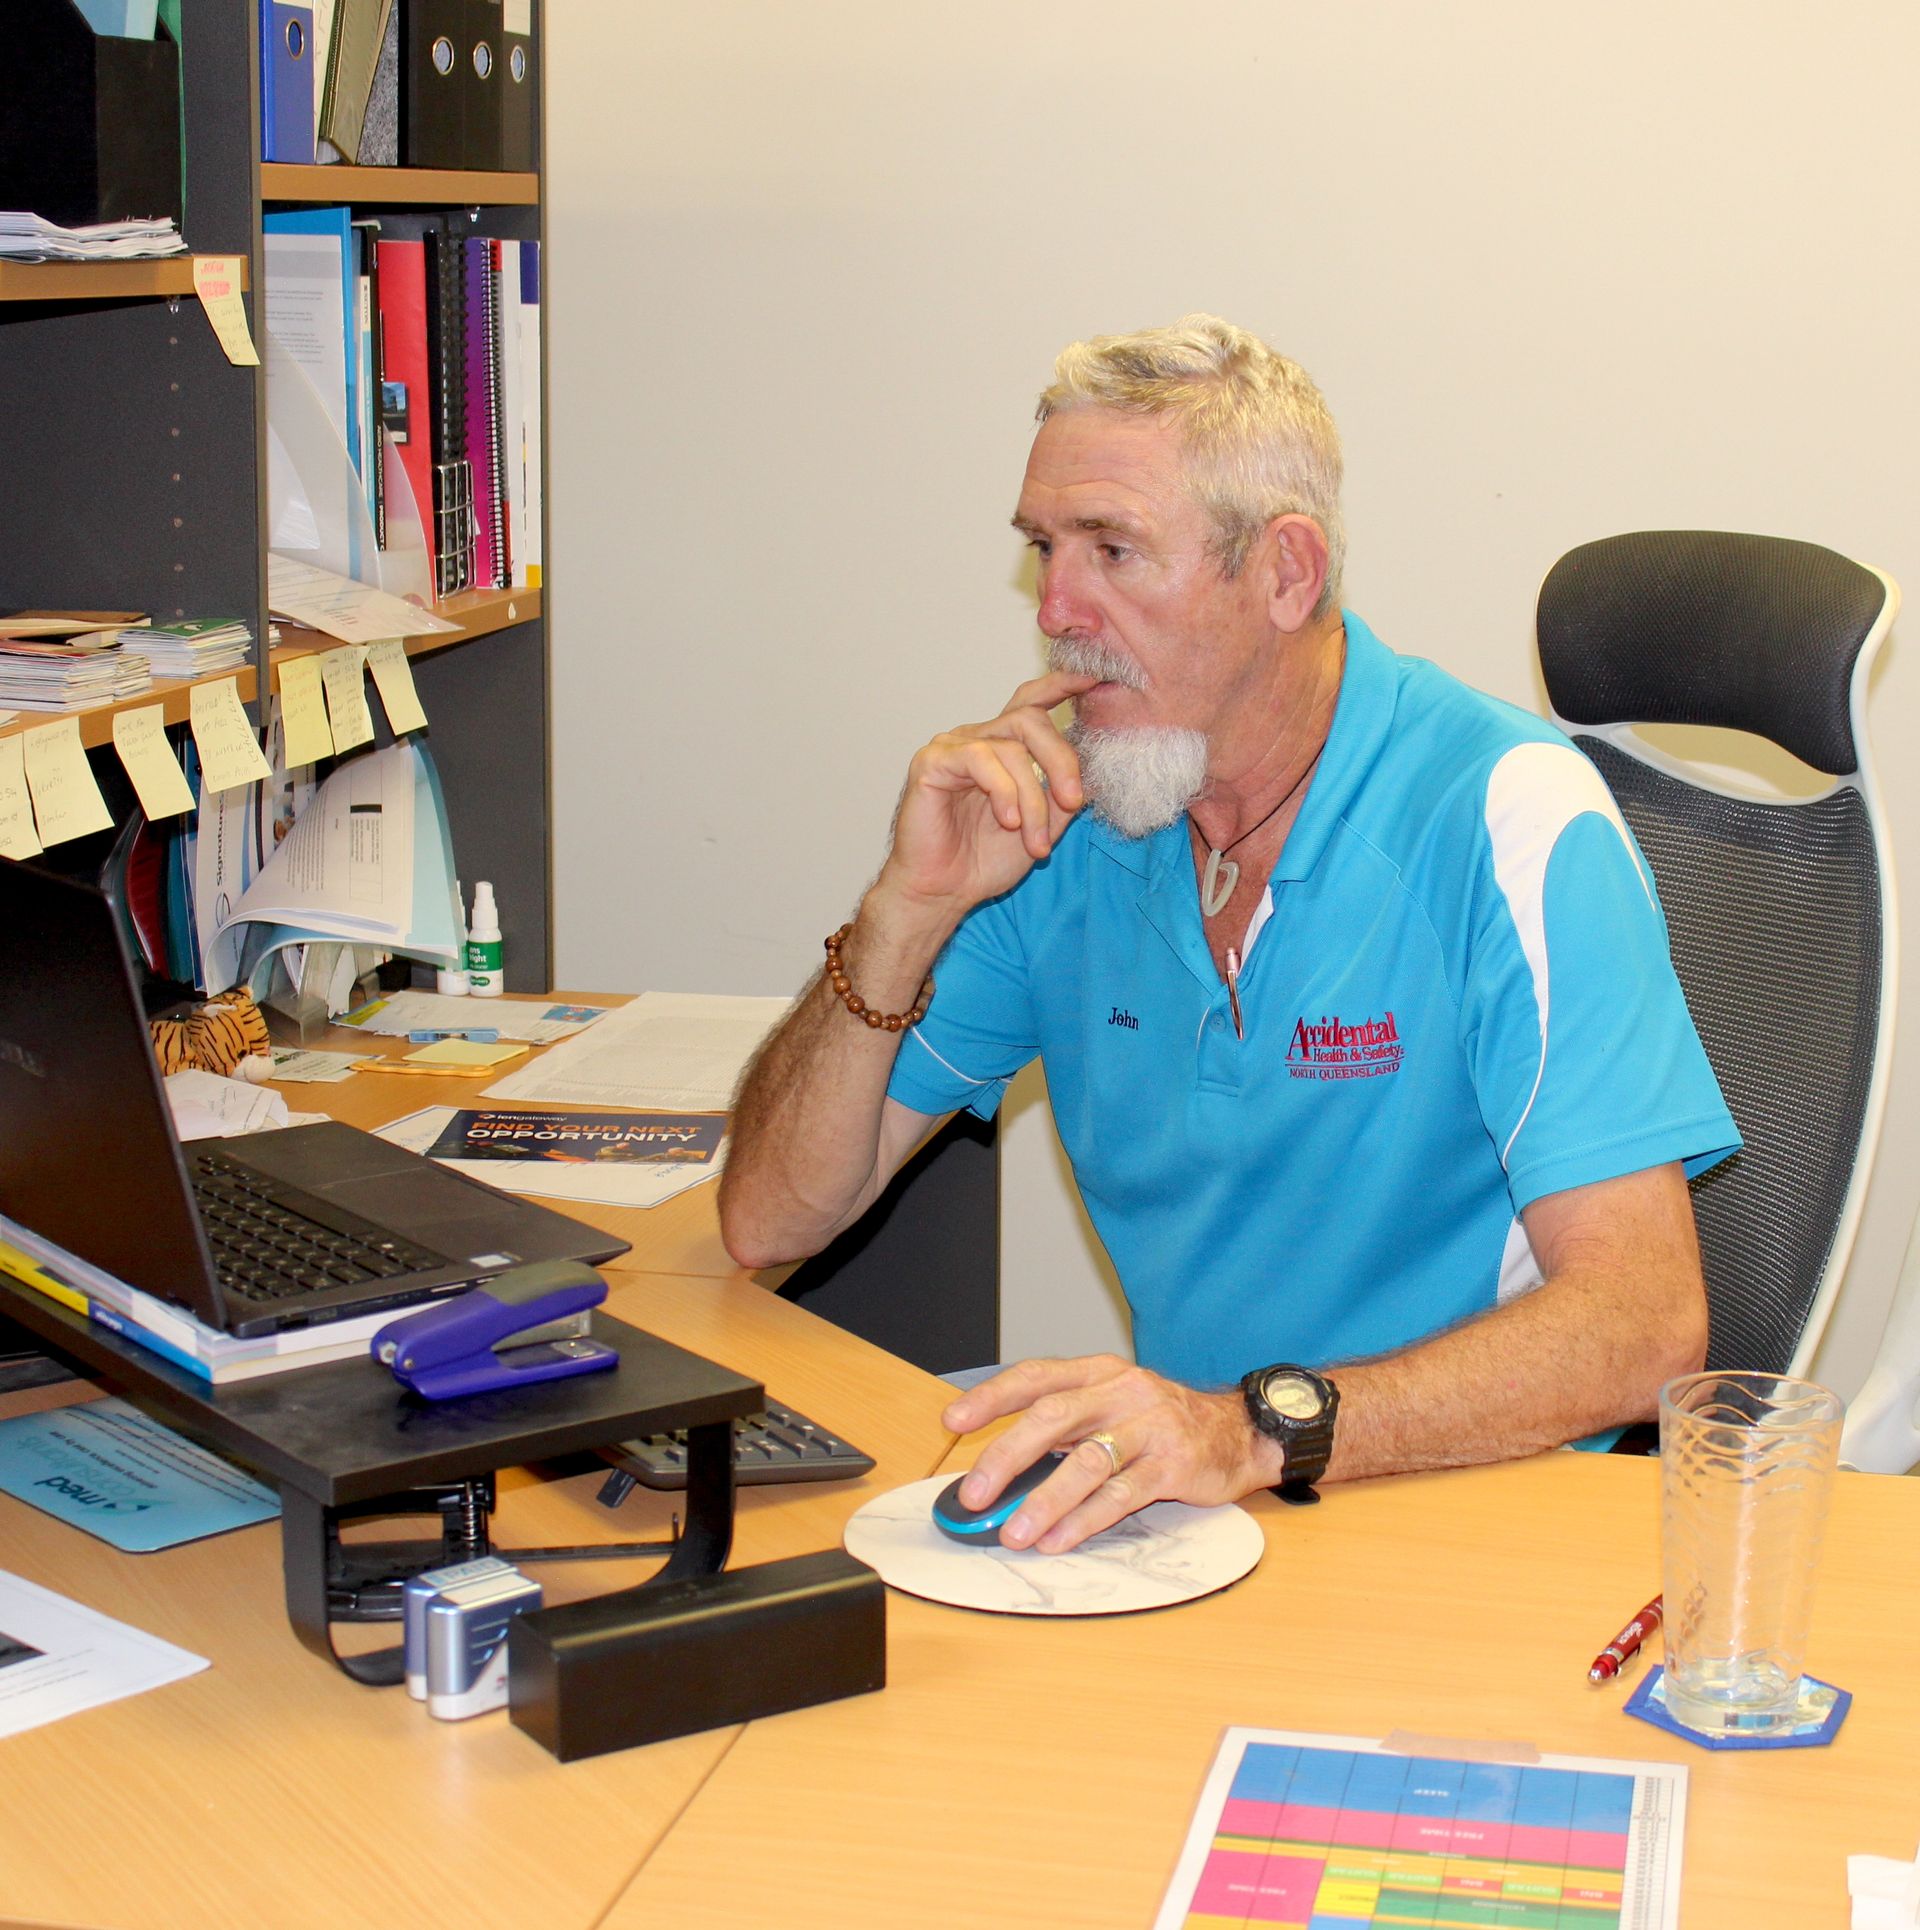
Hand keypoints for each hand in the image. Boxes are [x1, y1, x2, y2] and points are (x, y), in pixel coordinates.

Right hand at [878, 671, 1095, 920]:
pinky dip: (1003, 790)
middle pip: (1030, 719)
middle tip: (1074, 800)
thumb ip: (1062, 796)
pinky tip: (1008, 820)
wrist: (942, 892)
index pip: (1032, 704)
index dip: (1061, 686)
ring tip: (1035, 841)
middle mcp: (978, 740)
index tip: (1094, 679)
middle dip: (1061, 759)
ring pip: (1011, 748)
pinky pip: (979, 759)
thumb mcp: (1042, 827)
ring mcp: (952, 748)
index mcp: (1002, 749)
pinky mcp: (931, 762)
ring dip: (1033, 798)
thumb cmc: (984, 861)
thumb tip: (1092, 774)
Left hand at [939, 1355, 1281, 1554]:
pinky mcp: (1173, 1464)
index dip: (991, 1397)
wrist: (1237, 1433)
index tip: (954, 1421)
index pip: (1035, 1378)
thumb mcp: (1112, 1406)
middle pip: (1052, 1418)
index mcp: (1098, 1372)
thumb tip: (1001, 1469)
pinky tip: (1058, 1539)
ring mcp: (1149, 1427)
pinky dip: (1084, 1520)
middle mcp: (1121, 1392)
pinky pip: (1121, 1495)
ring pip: (1086, 1463)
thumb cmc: (1159, 1423)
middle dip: (1006, 1456)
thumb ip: (1064, 1426)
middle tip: (975, 1493)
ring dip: (1044, 1501)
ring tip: (1014, 1532)